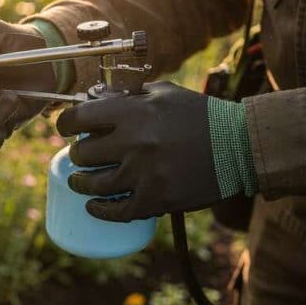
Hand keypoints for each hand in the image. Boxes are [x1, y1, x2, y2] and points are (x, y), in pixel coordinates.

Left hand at [56, 81, 222, 221]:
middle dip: (78, 155)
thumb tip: (95, 96)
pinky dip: (99, 210)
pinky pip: (116, 211)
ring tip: (79, 181)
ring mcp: (144, 174)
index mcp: (134, 112)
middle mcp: (135, 143)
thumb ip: (129, 94)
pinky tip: (93, 206)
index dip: (64, 124)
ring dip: (80, 183)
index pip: (79, 118)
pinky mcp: (156, 199)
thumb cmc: (201, 116)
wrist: (241, 146)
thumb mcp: (165, 93)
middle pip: (83, 154)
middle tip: (81, 156)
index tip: (64, 128)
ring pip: (93, 185)